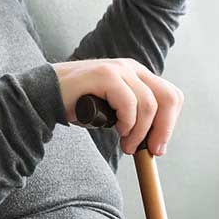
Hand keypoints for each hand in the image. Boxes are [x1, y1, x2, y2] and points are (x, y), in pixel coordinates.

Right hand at [53, 57, 182, 155]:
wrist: (46, 95)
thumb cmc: (79, 105)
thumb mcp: (115, 109)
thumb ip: (135, 116)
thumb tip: (156, 142)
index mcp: (137, 74)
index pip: (171, 95)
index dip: (169, 123)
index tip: (157, 145)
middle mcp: (131, 68)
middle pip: (168, 98)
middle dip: (163, 129)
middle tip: (150, 151)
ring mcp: (119, 69)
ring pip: (149, 104)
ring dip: (140, 132)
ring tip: (125, 145)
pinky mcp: (105, 75)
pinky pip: (129, 103)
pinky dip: (127, 123)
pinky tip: (116, 130)